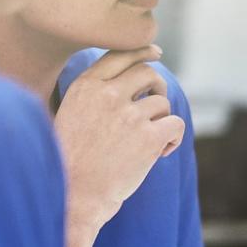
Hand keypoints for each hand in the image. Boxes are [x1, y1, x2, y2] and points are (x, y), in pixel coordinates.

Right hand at [53, 47, 183, 238]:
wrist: (74, 195)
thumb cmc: (71, 160)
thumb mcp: (71, 115)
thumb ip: (95, 95)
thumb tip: (129, 78)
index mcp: (85, 87)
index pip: (119, 54)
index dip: (141, 51)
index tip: (155, 53)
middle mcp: (107, 95)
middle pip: (147, 73)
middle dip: (157, 86)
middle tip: (155, 105)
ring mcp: (129, 115)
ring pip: (163, 103)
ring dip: (161, 120)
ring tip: (149, 143)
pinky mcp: (149, 137)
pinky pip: (176, 124)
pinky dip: (173, 138)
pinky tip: (160, 153)